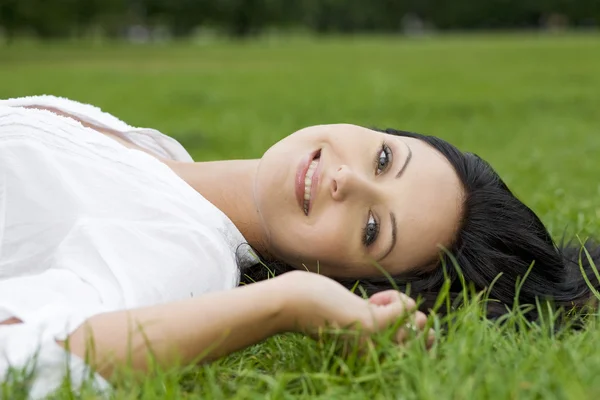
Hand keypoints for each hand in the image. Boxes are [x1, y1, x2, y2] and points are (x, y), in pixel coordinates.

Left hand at [276, 270, 432, 345]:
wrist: (291, 304)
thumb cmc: (318, 305)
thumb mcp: (351, 317)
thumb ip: (375, 320)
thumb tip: (413, 314)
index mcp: (370, 354)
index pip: (414, 352)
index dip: (415, 330)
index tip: (391, 316)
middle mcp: (375, 353)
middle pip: (424, 340)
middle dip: (418, 320)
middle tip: (390, 309)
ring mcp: (374, 340)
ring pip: (420, 324)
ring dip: (405, 306)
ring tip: (381, 302)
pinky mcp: (369, 324)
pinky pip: (406, 309)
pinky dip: (396, 298)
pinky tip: (376, 297)